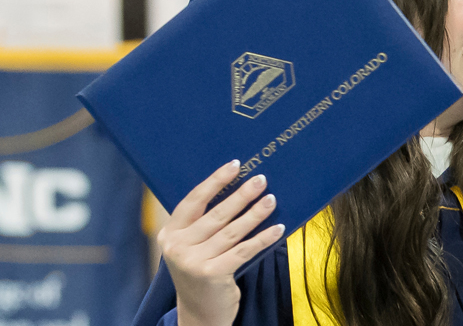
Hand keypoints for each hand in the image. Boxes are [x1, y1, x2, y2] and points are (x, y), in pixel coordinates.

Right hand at [156, 161, 283, 325]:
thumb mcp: (194, 246)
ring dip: (256, 213)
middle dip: (242, 195)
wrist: (200, 311)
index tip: (235, 165)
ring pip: (232, 231)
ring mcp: (192, 262)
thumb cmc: (203, 269)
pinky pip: (244, 250)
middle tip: (261, 180)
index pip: (194, 201)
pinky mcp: (211, 274)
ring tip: (271, 200)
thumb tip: (240, 189)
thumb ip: (206, 224)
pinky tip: (278, 228)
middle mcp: (177, 247)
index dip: (215, 181)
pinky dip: (263, 238)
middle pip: (216, 214)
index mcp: (170, 233)